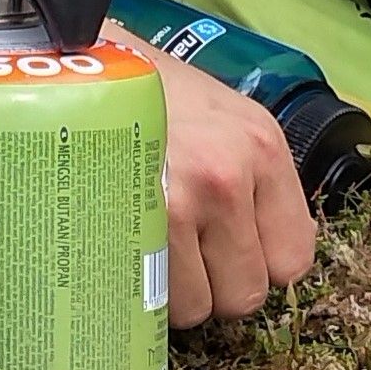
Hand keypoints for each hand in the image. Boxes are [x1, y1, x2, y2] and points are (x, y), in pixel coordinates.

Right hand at [115, 26, 316, 326]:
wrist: (76, 62)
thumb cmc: (149, 94)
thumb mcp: (222, 118)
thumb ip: (252, 182)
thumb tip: (260, 255)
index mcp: (261, 146)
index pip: (293, 258)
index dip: (261, 265)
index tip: (236, 252)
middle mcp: (229, 176)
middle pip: (246, 294)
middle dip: (218, 286)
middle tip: (189, 254)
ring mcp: (180, 203)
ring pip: (198, 307)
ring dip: (176, 293)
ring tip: (153, 248)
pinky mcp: (130, 223)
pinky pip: (152, 300)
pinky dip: (138, 290)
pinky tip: (127, 253)